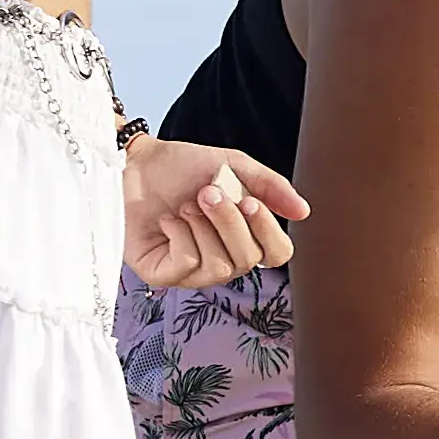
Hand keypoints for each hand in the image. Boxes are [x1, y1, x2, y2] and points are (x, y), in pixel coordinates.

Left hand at [123, 139, 304, 287]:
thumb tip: (303, 211)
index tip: (250, 202)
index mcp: (244, 237)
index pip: (277, 254)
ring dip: (203, 226)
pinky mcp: (161, 275)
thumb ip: (270, 186)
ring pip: (219, 265)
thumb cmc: (181, 167)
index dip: (268, 232)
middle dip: (229, 221)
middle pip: (248, 259)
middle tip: (207, 193)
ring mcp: (192, 273)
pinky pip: (186, 264)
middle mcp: (222, 260)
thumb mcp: (233, 166)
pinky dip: (179, 235)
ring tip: (185, 206)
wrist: (135, 163)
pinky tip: (166, 221)